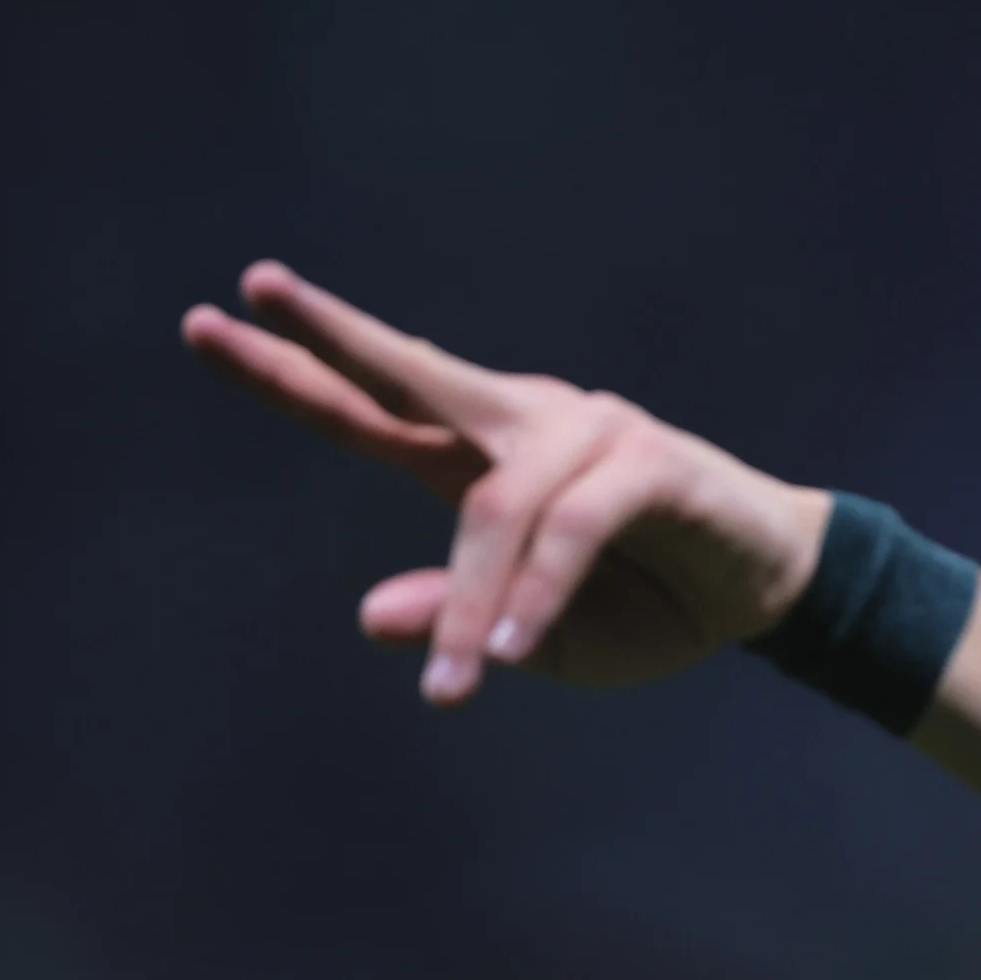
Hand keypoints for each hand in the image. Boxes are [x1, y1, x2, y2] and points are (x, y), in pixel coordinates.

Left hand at [182, 261, 830, 704]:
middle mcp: (523, 428)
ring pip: (495, 502)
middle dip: (331, 336)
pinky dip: (536, 591)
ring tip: (457, 688)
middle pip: (412, 373)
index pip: (370, 408)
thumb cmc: (654, 603)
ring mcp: (588, 433)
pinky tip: (514, 647)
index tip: (208, 325)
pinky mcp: (649, 461)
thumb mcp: (541, 640)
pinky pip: (568, 527)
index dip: (291, 371)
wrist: (772, 591)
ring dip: (473, 599)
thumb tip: (371, 614)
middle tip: (252, 291)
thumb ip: (460, 618)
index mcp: (480, 461)